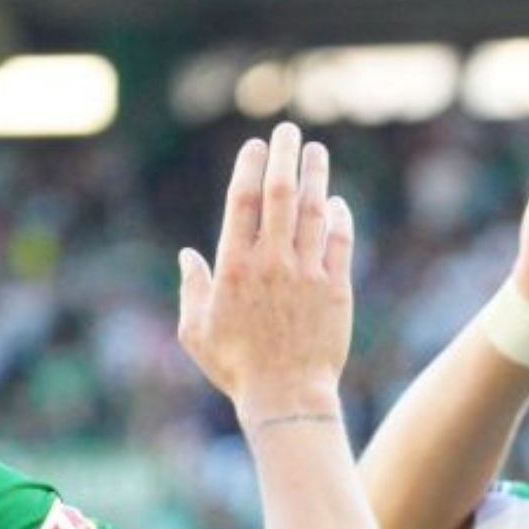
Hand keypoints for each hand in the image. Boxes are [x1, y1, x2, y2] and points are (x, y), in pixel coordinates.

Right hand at [178, 123, 354, 417]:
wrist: (286, 396)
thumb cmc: (236, 368)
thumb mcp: (196, 331)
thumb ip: (192, 288)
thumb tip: (188, 254)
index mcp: (234, 267)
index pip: (242, 201)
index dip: (249, 168)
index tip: (255, 147)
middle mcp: (271, 262)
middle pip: (280, 193)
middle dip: (285, 156)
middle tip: (289, 132)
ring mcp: (307, 273)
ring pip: (313, 210)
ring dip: (316, 175)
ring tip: (316, 151)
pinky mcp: (336, 288)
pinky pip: (339, 241)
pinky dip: (338, 217)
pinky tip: (335, 202)